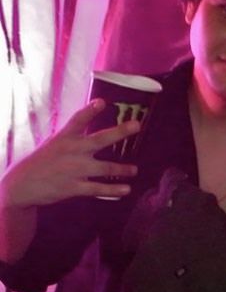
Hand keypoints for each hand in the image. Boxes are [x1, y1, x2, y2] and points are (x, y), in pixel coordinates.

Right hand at [0, 99, 140, 208]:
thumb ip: (75, 134)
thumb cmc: (44, 160)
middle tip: (137, 125)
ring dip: (122, 169)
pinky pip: (98, 188)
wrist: (22, 185)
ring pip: (105, 168)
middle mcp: (73, 151)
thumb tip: (94, 120)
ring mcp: (75, 170)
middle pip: (100, 139)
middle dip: (120, 132)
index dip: (90, 110)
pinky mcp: (74, 187)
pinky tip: (126, 189)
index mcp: (66, 137)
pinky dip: (113, 189)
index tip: (102, 102)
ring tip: (134, 170)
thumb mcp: (56, 142)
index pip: (78, 120)